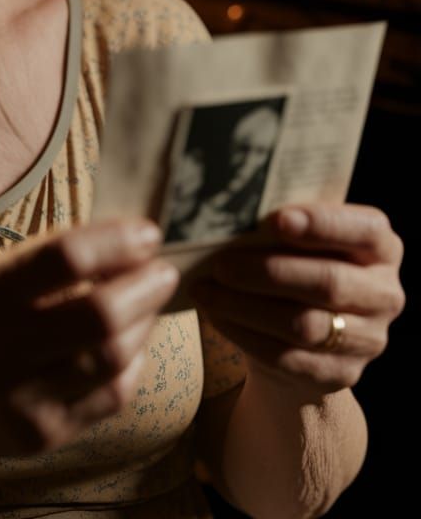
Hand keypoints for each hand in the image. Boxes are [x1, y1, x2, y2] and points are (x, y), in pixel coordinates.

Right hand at [0, 219, 178, 462]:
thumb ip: (35, 263)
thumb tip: (116, 243)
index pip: (63, 258)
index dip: (117, 242)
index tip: (147, 234)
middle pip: (100, 315)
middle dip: (146, 286)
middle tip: (164, 270)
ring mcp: (21, 399)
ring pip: (113, 359)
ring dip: (146, 323)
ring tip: (148, 303)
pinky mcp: (40, 436)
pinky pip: (110, 397)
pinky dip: (133, 364)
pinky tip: (130, 344)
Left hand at [190, 202, 404, 398]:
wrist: (301, 337)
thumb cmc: (296, 268)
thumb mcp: (300, 243)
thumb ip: (283, 228)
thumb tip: (231, 217)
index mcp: (382, 248)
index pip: (365, 230)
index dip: (322, 224)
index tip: (276, 219)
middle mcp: (384, 294)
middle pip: (329, 282)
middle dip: (269, 271)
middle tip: (221, 263)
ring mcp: (368, 339)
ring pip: (305, 325)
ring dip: (246, 306)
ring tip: (206, 291)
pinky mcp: (342, 373)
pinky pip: (288, 357)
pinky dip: (245, 334)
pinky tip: (216, 316)